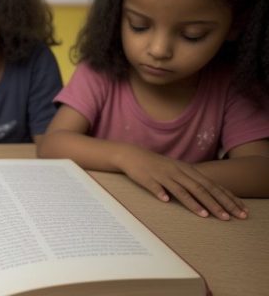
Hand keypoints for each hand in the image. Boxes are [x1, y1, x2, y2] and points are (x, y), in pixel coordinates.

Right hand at [120, 148, 246, 219]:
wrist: (133, 155)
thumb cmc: (158, 166)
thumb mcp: (179, 171)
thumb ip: (193, 182)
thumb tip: (212, 196)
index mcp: (189, 171)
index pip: (213, 185)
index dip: (227, 198)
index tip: (240, 210)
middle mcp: (180, 172)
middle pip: (202, 188)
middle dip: (218, 203)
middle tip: (230, 217)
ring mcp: (164, 175)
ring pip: (182, 189)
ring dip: (195, 202)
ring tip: (206, 215)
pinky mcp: (148, 178)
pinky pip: (155, 187)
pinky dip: (161, 193)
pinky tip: (166, 201)